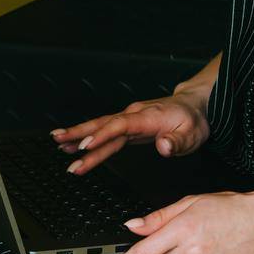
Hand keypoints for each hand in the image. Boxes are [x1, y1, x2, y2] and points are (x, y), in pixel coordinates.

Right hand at [50, 92, 209, 174]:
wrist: (195, 106)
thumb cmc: (193, 120)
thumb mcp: (192, 134)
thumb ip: (177, 142)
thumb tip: (164, 147)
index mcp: (147, 117)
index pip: (120, 126)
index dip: (102, 136)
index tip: (85, 146)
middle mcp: (134, 115)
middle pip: (103, 123)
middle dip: (79, 133)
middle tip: (59, 141)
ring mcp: (130, 120)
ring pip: (101, 127)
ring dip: (79, 135)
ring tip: (58, 143)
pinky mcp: (128, 127)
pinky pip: (105, 132)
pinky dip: (89, 138)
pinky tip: (75, 146)